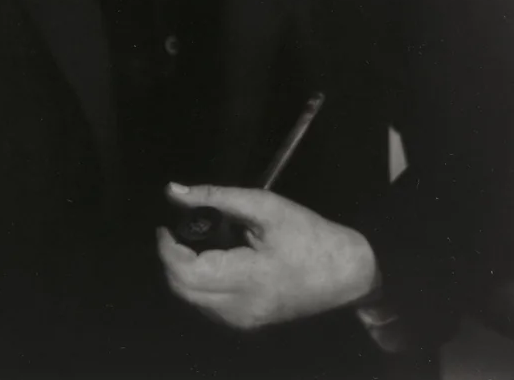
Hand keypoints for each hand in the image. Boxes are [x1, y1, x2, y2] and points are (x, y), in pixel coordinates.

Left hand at [158, 183, 379, 330]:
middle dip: (171, 258)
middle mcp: (242, 309)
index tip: (165, 225)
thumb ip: (216, 196)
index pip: (186, 272)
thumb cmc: (309, 235)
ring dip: (183, 271)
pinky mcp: (248, 323)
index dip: (166, 248)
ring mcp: (245, 321)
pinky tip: (212, 260)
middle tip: (177, 230)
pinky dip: (199, 283)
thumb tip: (172, 191)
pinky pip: (207, 305)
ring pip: (192, 300)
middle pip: (182, 289)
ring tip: (197, 242)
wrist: (347, 273)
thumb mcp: (264, 206)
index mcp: (249, 281)